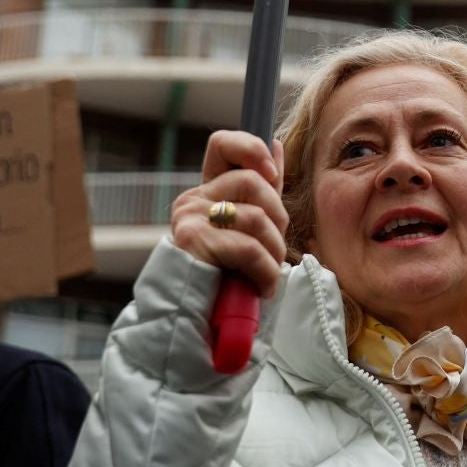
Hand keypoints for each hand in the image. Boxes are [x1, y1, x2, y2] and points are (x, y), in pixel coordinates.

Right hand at [171, 130, 290, 298]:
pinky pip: (248, 248)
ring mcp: (189, 219)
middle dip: (278, 218)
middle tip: (274, 251)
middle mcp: (193, 200)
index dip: (251, 148)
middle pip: (253, 182)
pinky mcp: (192, 242)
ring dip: (274, 252)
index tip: (271, 173)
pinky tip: (262, 288)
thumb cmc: (228, 278)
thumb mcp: (248, 229)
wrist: (196, 323)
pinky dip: (265, 272)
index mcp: (207, 193)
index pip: (222, 144)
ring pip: (256, 217)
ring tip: (268, 275)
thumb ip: (262, 190)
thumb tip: (276, 144)